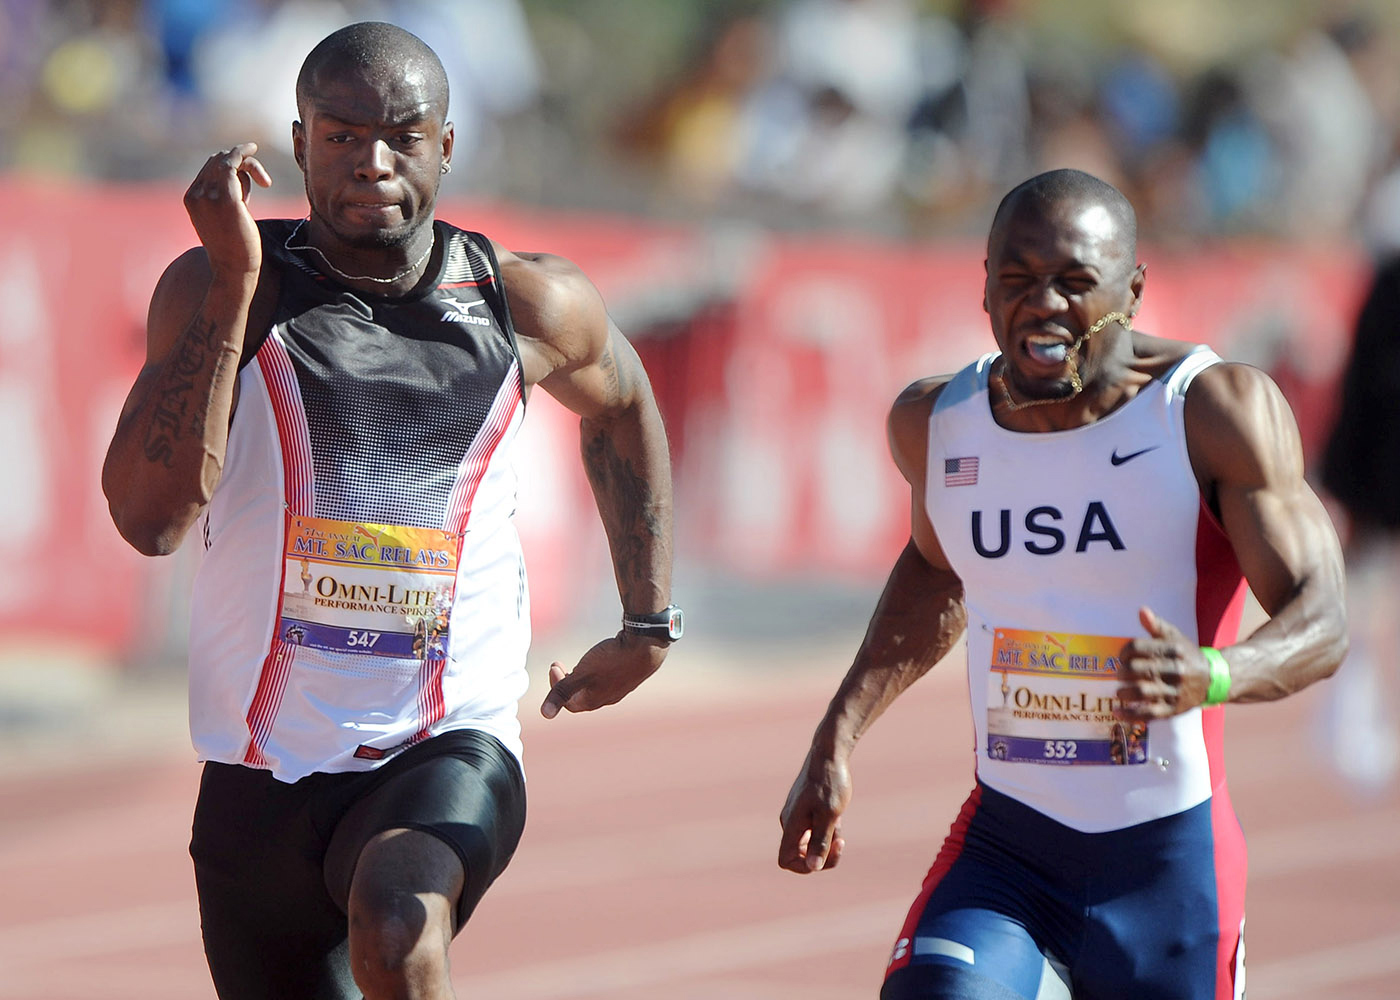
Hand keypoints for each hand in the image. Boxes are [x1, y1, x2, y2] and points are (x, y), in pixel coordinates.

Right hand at [183, 142, 271, 277]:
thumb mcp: (226, 217)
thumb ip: (228, 197)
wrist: (234, 269)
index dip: (231, 168)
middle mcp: (196, 194)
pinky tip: (252, 148)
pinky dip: (244, 153)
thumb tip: (242, 178)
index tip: (249, 173)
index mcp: (192, 198)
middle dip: (241, 165)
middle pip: (217, 162)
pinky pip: (233, 164)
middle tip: (262, 182)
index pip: (209, 169)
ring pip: (227, 161)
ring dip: (248, 165)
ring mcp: (208, 195)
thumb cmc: (235, 248)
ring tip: (264, 182)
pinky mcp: (227, 199)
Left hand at [540, 632, 666, 718]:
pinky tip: (600, 657)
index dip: (556, 686)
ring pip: (595, 687)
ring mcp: (620, 687)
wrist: (646, 647)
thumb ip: (562, 692)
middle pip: (581, 696)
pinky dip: (597, 670)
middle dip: (567, 682)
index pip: (568, 703)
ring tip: (579, 663)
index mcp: (594, 701)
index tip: (554, 665)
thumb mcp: (582, 674)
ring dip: (582, 676)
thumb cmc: (612, 660)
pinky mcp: (629, 674)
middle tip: (559, 665)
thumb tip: (544, 715)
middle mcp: (608, 697)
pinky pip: (608, 677)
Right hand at [777, 749, 850, 873]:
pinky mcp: (804, 808)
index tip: (825, 854)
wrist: (829, 753)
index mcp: (792, 825)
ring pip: (809, 842)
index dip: (805, 867)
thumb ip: (820, 842)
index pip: (786, 860)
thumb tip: (813, 867)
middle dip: (822, 853)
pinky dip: (826, 829)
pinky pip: (812, 829)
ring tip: (839, 823)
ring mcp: (796, 815)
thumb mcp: (830, 815)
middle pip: (800, 855)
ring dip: (826, 840)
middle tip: (840, 839)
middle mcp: (789, 822)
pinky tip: (837, 817)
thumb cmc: (830, 783)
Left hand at [1115, 606, 1210, 720]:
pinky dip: (1130, 715)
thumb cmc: (1186, 656)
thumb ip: (1156, 626)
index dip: (1124, 652)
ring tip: (1120, 690)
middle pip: (1137, 670)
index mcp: (1173, 651)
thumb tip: (1142, 611)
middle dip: (1122, 672)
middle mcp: (1175, 671)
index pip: (1137, 648)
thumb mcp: (1175, 637)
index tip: (1122, 657)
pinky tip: (1117, 711)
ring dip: (1124, 692)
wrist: (1213, 680)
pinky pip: (1149, 714)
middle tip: (1120, 674)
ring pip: (1142, 692)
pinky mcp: (1173, 710)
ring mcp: (1174, 692)